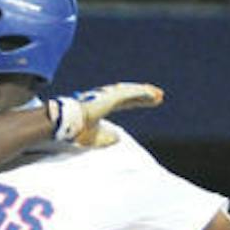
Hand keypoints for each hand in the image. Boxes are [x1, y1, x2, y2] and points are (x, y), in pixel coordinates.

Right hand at [50, 82, 164, 147]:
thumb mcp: (97, 138)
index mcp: (104, 105)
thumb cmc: (79, 130)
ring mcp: (109, 96)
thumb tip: (117, 138)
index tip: (151, 101)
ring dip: (147, 93)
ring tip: (159, 96)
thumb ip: (108, 138)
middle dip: (145, 96)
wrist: (69, 124)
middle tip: (159, 97)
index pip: (126, 102)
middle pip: (131, 95)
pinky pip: (131, 94)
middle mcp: (107, 98)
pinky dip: (143, 94)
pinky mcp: (111, 97)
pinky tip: (154, 95)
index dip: (139, 101)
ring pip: (132, 92)